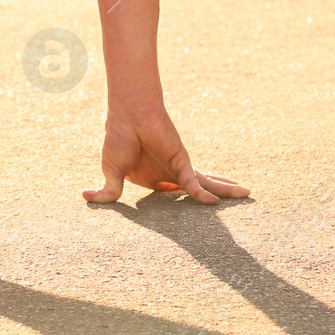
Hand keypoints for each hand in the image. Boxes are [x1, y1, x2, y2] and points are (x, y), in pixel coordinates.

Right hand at [83, 105, 248, 204]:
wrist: (128, 112)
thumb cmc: (118, 137)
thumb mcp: (111, 169)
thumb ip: (109, 190)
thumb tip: (86, 198)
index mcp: (151, 179)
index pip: (171, 198)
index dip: (183, 210)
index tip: (196, 223)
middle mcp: (168, 174)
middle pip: (196, 192)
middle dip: (216, 197)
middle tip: (238, 207)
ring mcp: (177, 168)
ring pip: (204, 186)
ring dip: (225, 191)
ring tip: (248, 194)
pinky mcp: (180, 162)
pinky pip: (192, 183)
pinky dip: (202, 194)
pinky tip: (213, 203)